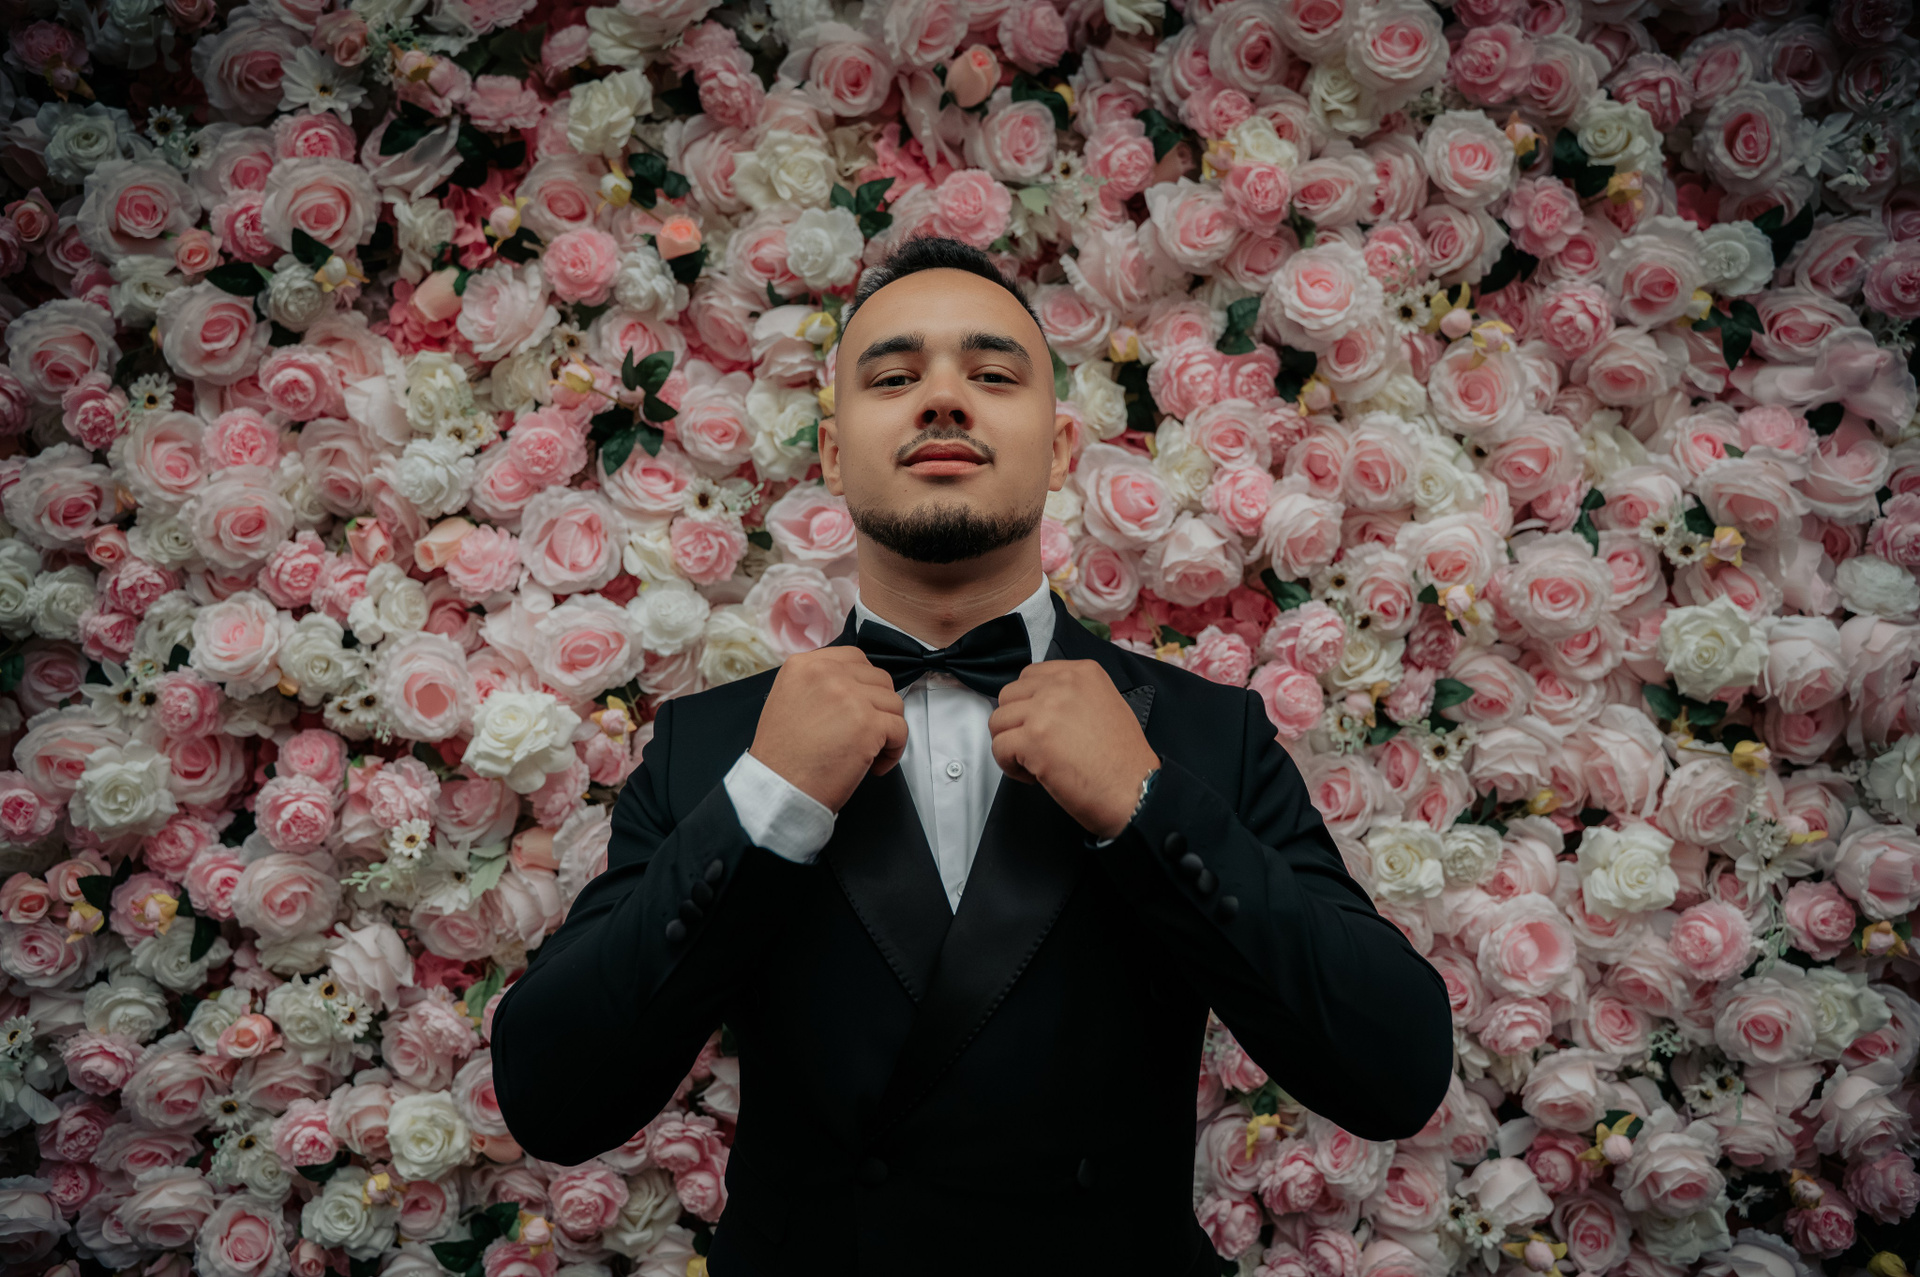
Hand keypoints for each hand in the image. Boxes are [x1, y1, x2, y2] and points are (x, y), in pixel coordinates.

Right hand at [749, 647, 906, 812]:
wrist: (780, 789)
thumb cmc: (782, 756)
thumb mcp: (787, 699)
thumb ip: (817, 684)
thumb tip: (852, 684)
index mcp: (804, 666)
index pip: (854, 658)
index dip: (863, 684)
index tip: (861, 705)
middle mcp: (827, 674)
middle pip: (878, 678)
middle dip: (878, 706)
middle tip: (865, 731)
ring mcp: (850, 697)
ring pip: (893, 703)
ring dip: (887, 728)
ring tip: (870, 750)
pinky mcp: (868, 724)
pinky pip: (900, 729)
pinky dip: (894, 749)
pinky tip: (876, 764)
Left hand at [988, 661, 1159, 839]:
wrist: (1135, 791)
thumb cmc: (1124, 761)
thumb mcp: (1107, 706)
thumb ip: (1074, 697)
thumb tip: (1041, 705)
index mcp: (1083, 672)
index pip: (1031, 676)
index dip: (1028, 705)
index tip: (1040, 726)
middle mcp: (1063, 684)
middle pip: (1009, 695)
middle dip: (1015, 724)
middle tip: (1035, 747)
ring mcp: (1045, 709)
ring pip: (998, 721)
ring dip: (1010, 745)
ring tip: (1034, 764)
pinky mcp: (1033, 738)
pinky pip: (998, 747)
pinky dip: (1009, 766)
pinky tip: (1033, 776)